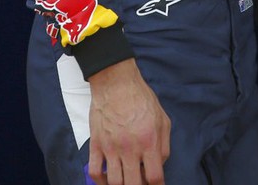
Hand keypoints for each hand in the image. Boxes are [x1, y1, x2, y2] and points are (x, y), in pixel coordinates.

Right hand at [87, 58, 170, 184]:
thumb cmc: (140, 97)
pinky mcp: (96, 144)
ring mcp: (111, 147)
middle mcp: (130, 147)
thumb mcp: (162, 118)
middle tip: (139, 182)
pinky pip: (94, 172)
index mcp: (149, 140)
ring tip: (126, 180)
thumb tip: (159, 165)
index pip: (155, 177)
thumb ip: (164, 145)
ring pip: (114, 183)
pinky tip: (107, 179)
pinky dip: (99, 182)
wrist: (116, 82)